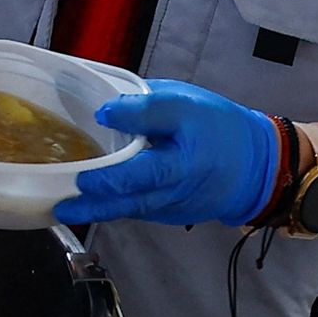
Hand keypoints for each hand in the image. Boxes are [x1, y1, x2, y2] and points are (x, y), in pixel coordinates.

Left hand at [52, 81, 284, 230]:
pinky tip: (87, 203)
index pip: (147, 163)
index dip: (116, 163)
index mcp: (184, 156)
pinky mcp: (170, 214)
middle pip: (134, 194)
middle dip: (98, 198)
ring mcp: (174, 205)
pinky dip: (113, 208)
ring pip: (132, 208)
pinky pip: (138, 211)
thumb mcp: (185, 102)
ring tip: (63, 208)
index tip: (93, 141)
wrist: (254, 165)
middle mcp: (178, 186)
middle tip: (65, 200)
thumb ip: (146, 105)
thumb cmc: (215, 125)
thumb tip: (104, 109)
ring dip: (98, 210)